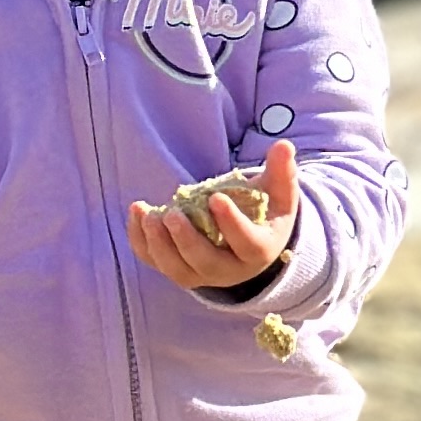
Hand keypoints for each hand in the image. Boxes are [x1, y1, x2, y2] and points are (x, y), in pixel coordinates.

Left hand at [127, 138, 298, 295]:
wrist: (249, 244)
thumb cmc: (265, 214)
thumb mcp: (279, 194)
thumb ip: (282, 172)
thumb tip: (284, 146)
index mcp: (258, 251)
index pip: (247, 244)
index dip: (232, 224)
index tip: (215, 197)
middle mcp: (229, 271)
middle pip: (206, 263)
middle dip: (186, 240)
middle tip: (173, 213)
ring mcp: (200, 274)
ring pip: (177, 269)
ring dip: (159, 245)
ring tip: (149, 216)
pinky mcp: (177, 269)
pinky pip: (155, 262)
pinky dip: (141, 242)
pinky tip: (137, 213)